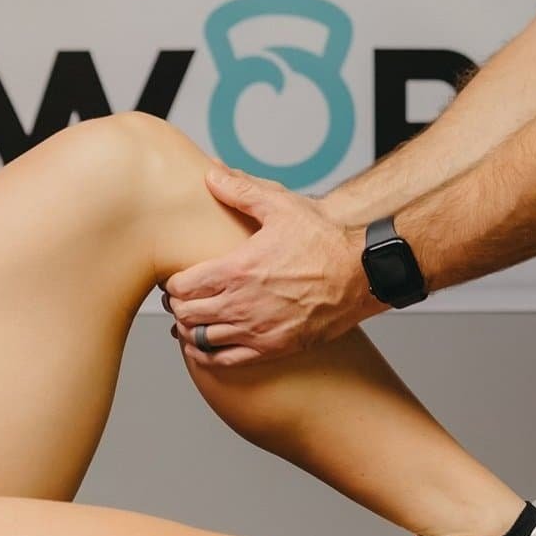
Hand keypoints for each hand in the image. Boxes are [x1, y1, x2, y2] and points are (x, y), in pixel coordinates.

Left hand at [161, 164, 379, 368]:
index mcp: (238, 269)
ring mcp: (258, 329)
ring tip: (190, 321)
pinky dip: (207, 356)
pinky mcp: (274, 347)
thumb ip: (240, 191)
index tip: (176, 279)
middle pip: (186, 314)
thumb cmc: (324, 239)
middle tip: (180, 299)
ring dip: (189, 330)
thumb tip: (211, 174)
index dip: (173, 283)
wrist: (361, 272)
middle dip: (177, 306)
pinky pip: (226, 361)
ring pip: (201, 340)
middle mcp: (243, 303)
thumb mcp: (281, 205)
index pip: (182, 287)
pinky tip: (204, 347)